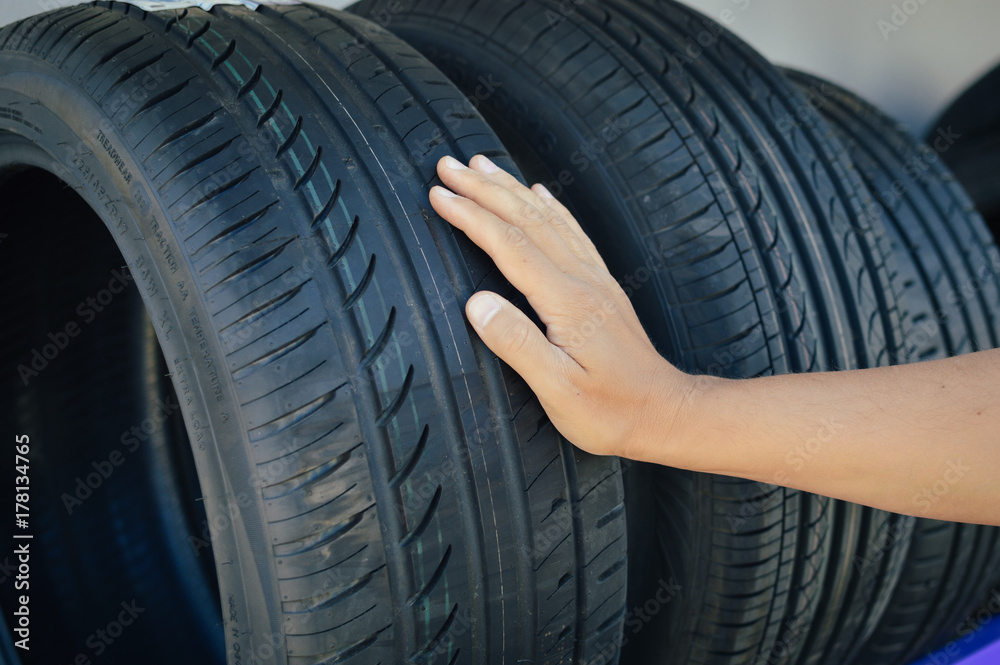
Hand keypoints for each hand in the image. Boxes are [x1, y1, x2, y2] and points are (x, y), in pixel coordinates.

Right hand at [429, 155, 693, 459]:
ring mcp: (596, 280)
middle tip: (447, 165)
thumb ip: (517, 344)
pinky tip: (540, 193)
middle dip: (483, 189)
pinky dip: (551, 207)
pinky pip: (573, 232)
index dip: (471, 217)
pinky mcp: (603, 287)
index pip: (510, 245)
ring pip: (548, 219)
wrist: (665, 414)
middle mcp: (583, 281)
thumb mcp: (558, 391)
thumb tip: (476, 303)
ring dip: (511, 189)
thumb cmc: (611, 412)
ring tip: (482, 165)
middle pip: (527, 220)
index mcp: (566, 302)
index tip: (438, 196)